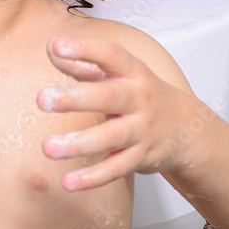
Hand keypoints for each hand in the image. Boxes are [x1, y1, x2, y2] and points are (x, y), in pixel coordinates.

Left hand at [37, 36, 201, 190]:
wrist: (185, 128)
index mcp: (132, 72)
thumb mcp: (118, 74)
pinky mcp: (140, 157)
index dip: (85, 48)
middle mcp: (139, 98)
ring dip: (78, 144)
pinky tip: (68, 182)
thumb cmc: (139, 94)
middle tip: (42, 99)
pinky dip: (92, 178)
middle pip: (108, 97)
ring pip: (110, 137)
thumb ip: (84, 63)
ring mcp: (141, 129)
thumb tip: (52, 48)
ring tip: (48, 148)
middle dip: (75, 99)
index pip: (110, 54)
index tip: (57, 45)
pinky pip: (116, 169)